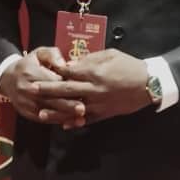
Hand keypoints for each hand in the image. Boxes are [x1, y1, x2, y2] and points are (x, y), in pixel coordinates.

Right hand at [0, 47, 85, 126]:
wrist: (8, 78)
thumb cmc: (29, 64)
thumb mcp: (39, 53)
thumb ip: (53, 55)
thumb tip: (64, 65)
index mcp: (30, 73)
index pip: (51, 81)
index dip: (66, 85)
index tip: (81, 88)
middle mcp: (27, 90)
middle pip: (50, 99)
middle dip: (67, 105)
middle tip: (82, 108)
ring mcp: (26, 103)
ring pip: (48, 111)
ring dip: (64, 116)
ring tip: (80, 119)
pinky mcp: (27, 113)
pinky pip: (44, 119)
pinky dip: (58, 121)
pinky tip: (70, 122)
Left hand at [36, 48, 150, 125]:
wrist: (148, 84)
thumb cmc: (129, 65)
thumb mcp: (109, 54)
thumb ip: (89, 59)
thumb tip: (72, 64)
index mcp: (94, 72)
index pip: (68, 72)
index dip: (54, 71)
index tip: (40, 71)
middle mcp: (93, 89)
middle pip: (66, 90)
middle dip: (47, 90)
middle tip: (31, 90)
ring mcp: (98, 103)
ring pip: (73, 108)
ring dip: (56, 111)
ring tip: (40, 113)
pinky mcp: (104, 114)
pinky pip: (87, 120)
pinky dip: (74, 122)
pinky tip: (63, 125)